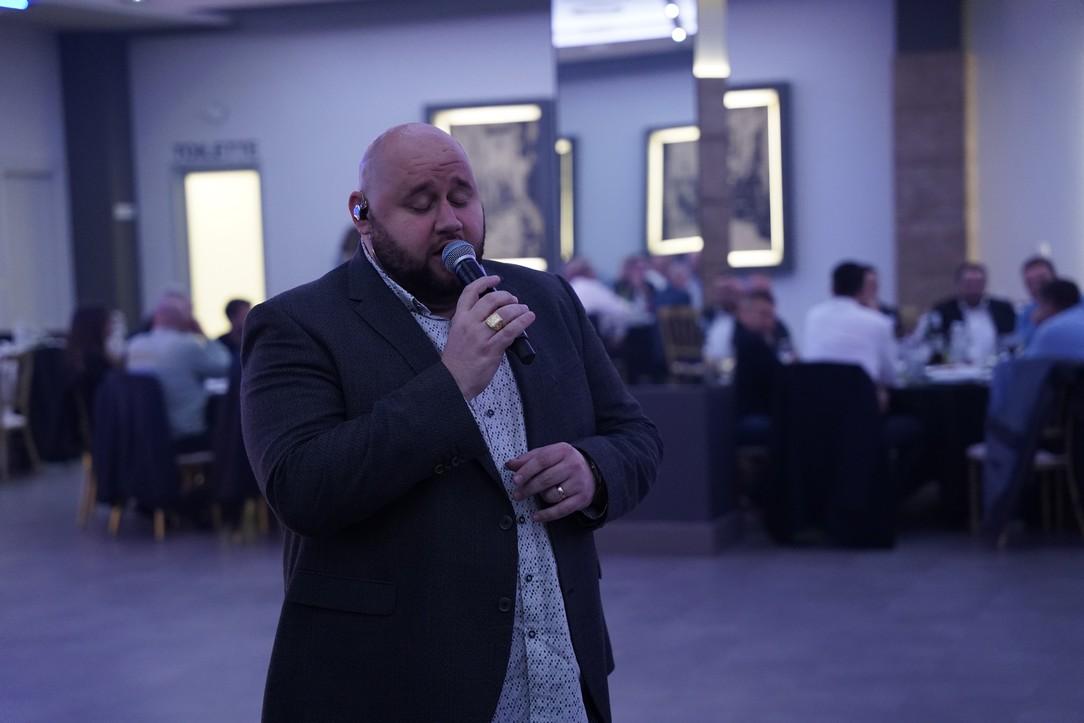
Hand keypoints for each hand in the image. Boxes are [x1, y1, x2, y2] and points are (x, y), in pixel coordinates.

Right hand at [442, 275, 534, 398]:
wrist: (453, 381)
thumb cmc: (457, 361)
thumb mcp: (458, 335)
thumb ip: (472, 323)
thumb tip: (494, 315)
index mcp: (459, 319)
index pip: (470, 292)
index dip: (484, 281)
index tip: (496, 279)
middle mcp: (469, 324)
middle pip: (491, 300)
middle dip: (507, 296)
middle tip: (515, 300)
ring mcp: (480, 336)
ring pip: (504, 314)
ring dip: (518, 308)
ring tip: (525, 310)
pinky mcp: (491, 349)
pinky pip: (511, 331)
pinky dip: (523, 322)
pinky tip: (529, 318)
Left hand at [506, 443, 595, 522]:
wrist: (593, 470)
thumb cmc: (564, 462)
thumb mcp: (549, 454)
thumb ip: (529, 459)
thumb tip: (510, 464)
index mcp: (563, 451)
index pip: (542, 460)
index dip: (526, 471)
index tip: (515, 480)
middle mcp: (573, 465)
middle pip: (545, 479)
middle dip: (528, 488)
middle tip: (517, 495)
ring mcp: (579, 483)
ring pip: (552, 495)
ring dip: (541, 497)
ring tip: (540, 494)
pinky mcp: (582, 498)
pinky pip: (561, 510)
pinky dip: (547, 515)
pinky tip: (536, 516)